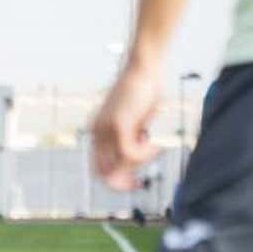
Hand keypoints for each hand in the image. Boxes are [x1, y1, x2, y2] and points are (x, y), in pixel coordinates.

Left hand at [91, 63, 161, 190]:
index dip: (114, 181)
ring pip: (120, 164)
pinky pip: (129, 153)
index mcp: (97, 133)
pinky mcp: (118, 124)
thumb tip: (133, 164)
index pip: (97, 169)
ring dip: (139, 163)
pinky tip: (155, 144)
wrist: (142, 69)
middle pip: (105, 172)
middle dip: (123, 181)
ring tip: (152, 145)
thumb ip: (131, 142)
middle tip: (140, 180)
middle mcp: (96, 133)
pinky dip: (145, 155)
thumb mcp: (134, 123)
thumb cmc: (142, 94)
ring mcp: (105, 129)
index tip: (134, 182)